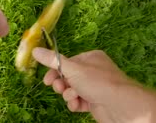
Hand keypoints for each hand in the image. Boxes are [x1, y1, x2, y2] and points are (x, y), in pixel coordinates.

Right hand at [32, 48, 155, 122]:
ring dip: (69, 95)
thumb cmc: (97, 82)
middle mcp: (93, 71)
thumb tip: (34, 50)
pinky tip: (78, 105)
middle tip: (59, 88)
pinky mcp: (95, 101)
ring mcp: (95, 87)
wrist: (121, 106)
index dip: (55, 71)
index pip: (67, 62)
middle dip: (62, 84)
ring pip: (72, 90)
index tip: (46, 81)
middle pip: (68, 77)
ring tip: (73, 97)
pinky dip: (76, 103)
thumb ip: (52, 60)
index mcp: (90, 58)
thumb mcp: (72, 68)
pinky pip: (79, 100)